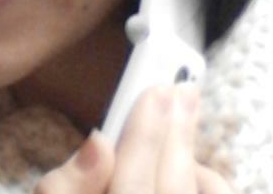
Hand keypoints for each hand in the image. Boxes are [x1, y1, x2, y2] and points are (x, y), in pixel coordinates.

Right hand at [34, 86, 235, 193]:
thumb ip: (66, 185)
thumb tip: (100, 142)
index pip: (131, 186)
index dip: (145, 137)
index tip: (155, 91)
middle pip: (170, 193)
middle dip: (177, 136)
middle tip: (182, 89)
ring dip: (194, 159)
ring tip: (185, 116)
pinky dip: (206, 187)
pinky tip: (195, 167)